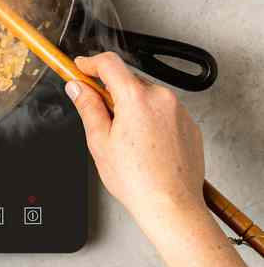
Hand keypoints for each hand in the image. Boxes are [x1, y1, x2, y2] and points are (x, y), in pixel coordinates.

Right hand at [67, 53, 260, 266]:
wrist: (170, 203)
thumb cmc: (136, 179)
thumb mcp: (100, 142)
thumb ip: (88, 108)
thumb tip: (77, 88)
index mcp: (136, 99)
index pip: (110, 64)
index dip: (90, 63)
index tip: (79, 67)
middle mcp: (162, 98)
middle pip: (129, 83)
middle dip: (111, 94)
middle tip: (98, 117)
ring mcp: (179, 110)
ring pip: (147, 98)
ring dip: (132, 109)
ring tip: (124, 142)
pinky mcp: (189, 124)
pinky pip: (163, 113)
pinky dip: (150, 121)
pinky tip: (143, 147)